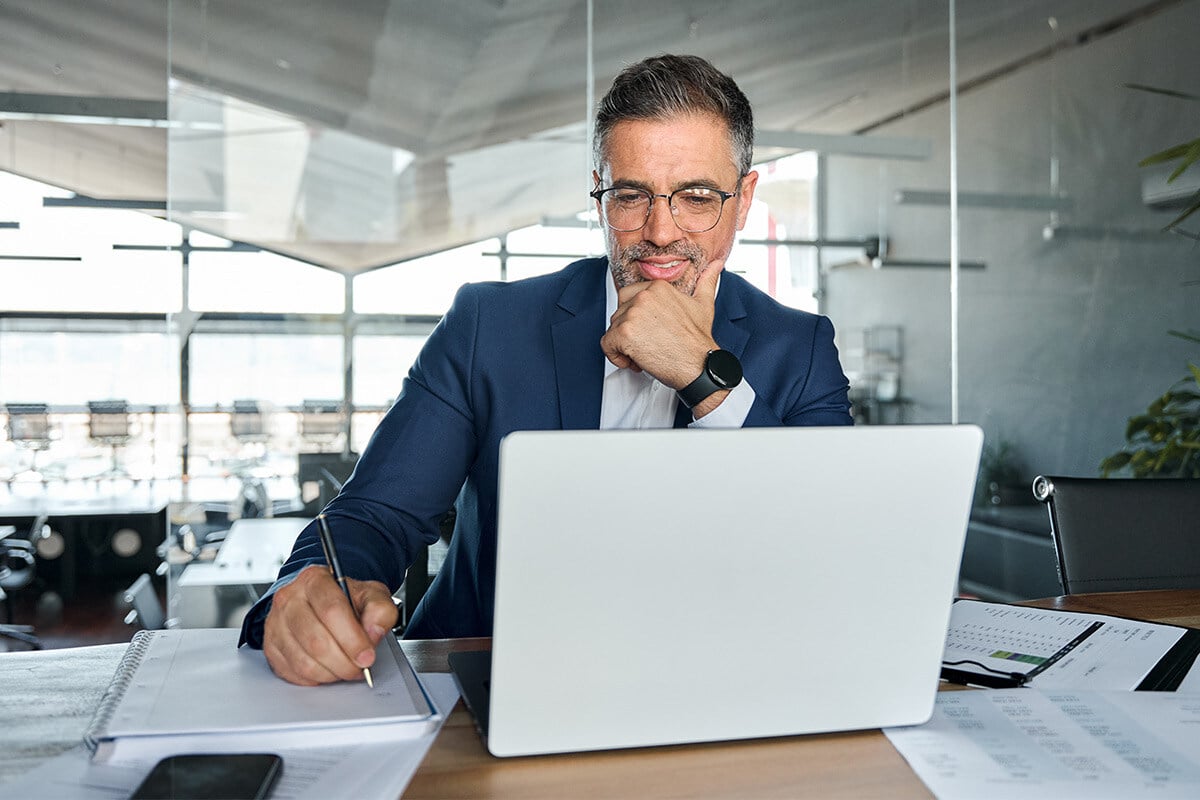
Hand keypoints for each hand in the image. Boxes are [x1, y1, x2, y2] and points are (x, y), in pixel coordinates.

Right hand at [262, 564, 397, 685]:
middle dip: (344, 662)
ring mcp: (276, 622)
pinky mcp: (270, 645)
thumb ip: (380, 610)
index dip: (352, 639)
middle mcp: (290, 598)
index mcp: (315, 579)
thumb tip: (374, 632)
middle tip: (360, 667)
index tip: (367, 657)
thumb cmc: (345, 599)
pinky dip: (315, 678)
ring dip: (331, 673)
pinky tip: (328, 669)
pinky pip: (293, 672)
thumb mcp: (371, 595)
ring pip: (303, 661)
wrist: (320, 602)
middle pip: (316, 640)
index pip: (332, 611)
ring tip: (346, 668)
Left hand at [600, 259, 723, 388]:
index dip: (636, 318)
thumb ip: (706, 281)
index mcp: (657, 287)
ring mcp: (632, 314)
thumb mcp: (704, 304)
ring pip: (613, 329)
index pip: (628, 297)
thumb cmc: (698, 340)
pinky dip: (616, 357)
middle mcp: (643, 297)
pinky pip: (606, 344)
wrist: (698, 365)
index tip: (651, 331)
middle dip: (630, 332)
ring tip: (646, 353)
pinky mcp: (624, 334)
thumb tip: (716, 265)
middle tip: (650, 344)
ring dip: (625, 345)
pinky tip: (636, 362)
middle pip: (619, 314)